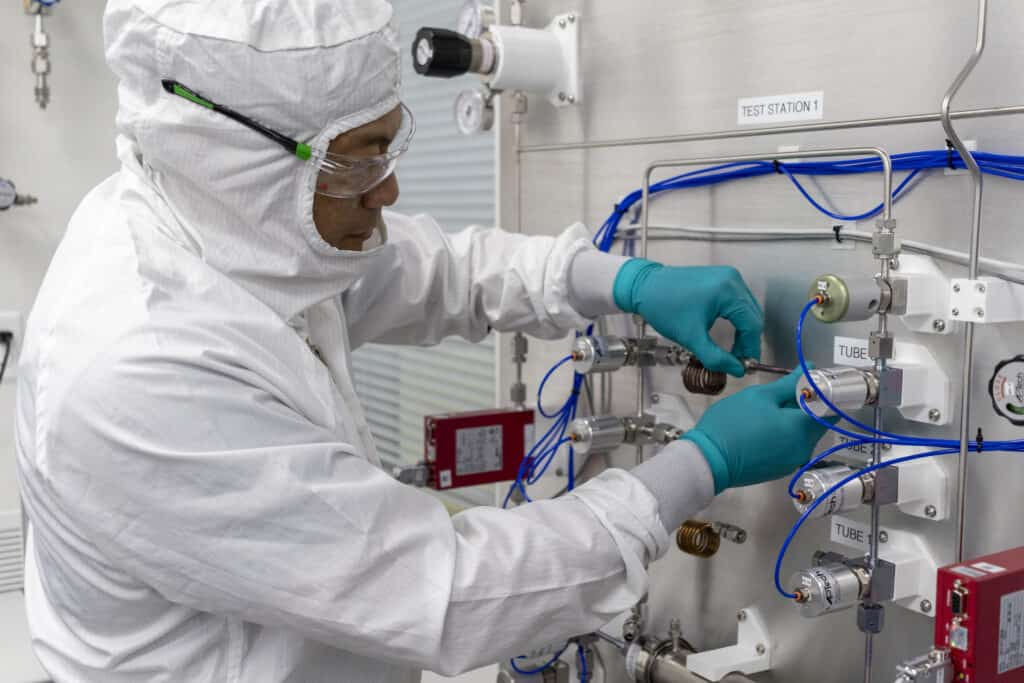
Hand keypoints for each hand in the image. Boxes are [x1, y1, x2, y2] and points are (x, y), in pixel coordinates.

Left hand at [612, 259, 762, 376]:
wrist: (644, 287)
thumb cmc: (663, 306)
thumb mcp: (691, 337)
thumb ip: (715, 357)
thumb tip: (736, 369)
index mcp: (727, 291)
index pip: (752, 325)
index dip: (750, 349)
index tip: (744, 365)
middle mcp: (732, 279)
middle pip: (752, 316)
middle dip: (747, 341)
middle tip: (737, 360)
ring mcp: (727, 276)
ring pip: (747, 309)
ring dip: (743, 330)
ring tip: (732, 350)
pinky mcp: (721, 278)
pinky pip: (738, 301)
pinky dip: (736, 319)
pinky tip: (728, 332)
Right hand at [681, 370, 835, 493]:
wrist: (708, 460)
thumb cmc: (732, 423)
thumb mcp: (759, 396)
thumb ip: (788, 383)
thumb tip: (809, 368)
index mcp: (802, 427)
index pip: (830, 408)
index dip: (824, 392)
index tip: (810, 382)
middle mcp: (804, 447)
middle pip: (818, 422)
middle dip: (808, 406)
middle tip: (784, 393)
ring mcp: (793, 461)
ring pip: (804, 435)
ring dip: (795, 421)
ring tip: (770, 410)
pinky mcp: (781, 470)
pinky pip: (792, 447)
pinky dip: (785, 435)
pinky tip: (765, 428)